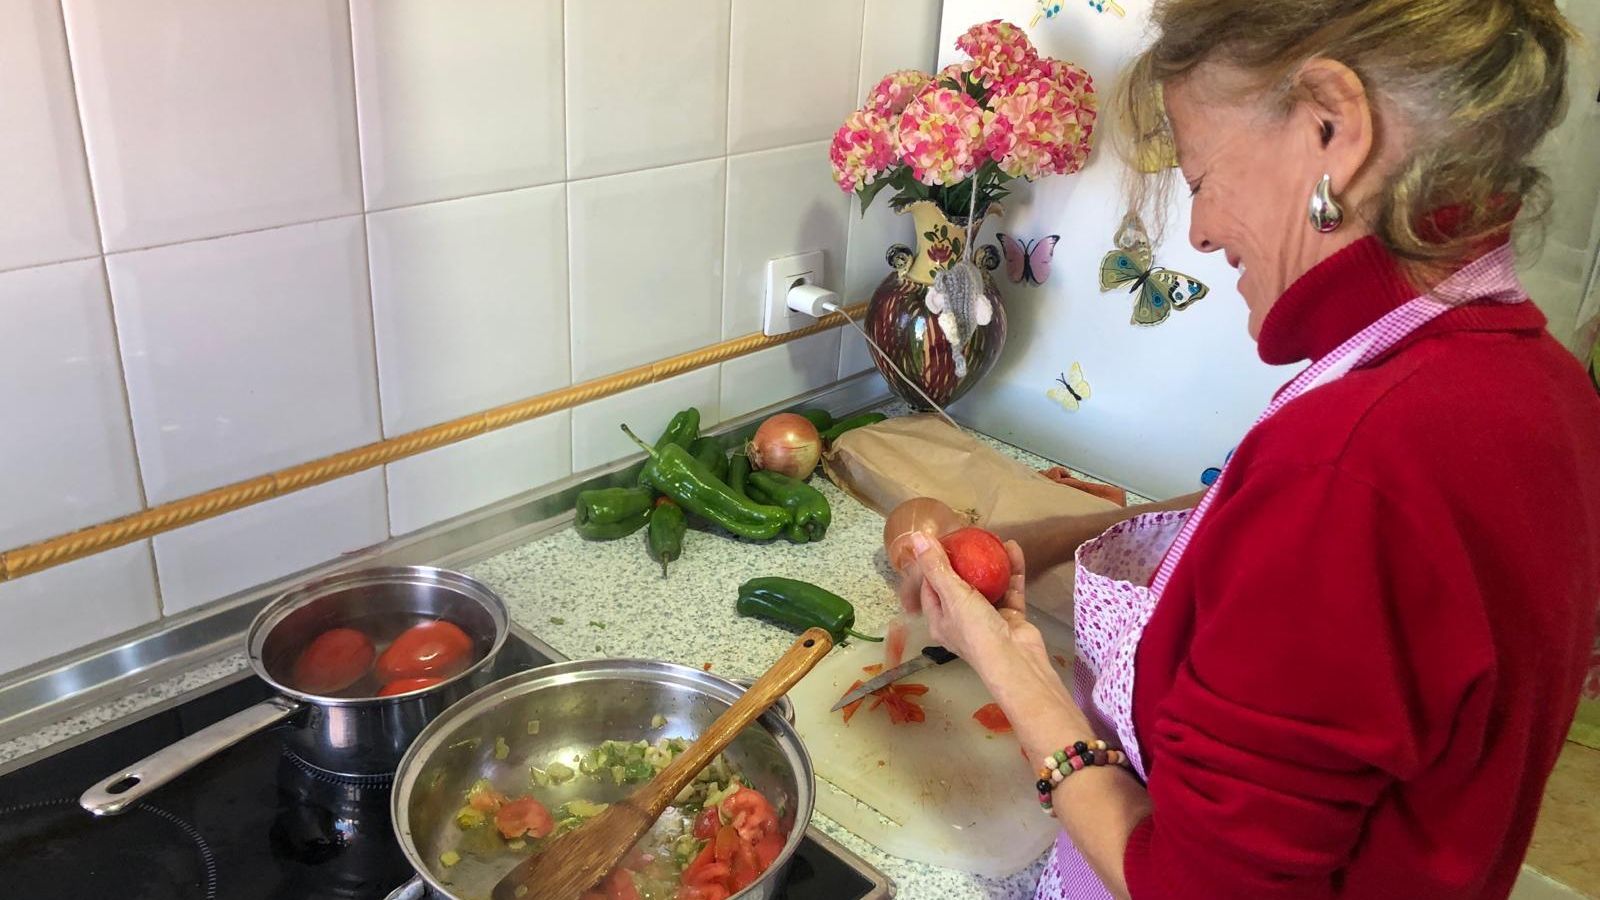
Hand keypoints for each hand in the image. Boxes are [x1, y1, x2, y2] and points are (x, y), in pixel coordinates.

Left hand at [908, 532, 1038, 660]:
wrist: (1017, 660)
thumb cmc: (976, 631)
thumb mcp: (952, 595)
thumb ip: (937, 567)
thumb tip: (916, 537)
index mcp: (940, 620)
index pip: (930, 589)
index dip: (932, 566)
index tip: (939, 542)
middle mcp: (962, 620)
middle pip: (960, 585)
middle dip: (965, 561)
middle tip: (969, 537)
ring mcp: (988, 619)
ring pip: (988, 585)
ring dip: (991, 563)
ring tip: (992, 538)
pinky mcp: (1011, 617)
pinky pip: (1010, 589)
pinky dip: (1011, 570)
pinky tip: (1013, 548)